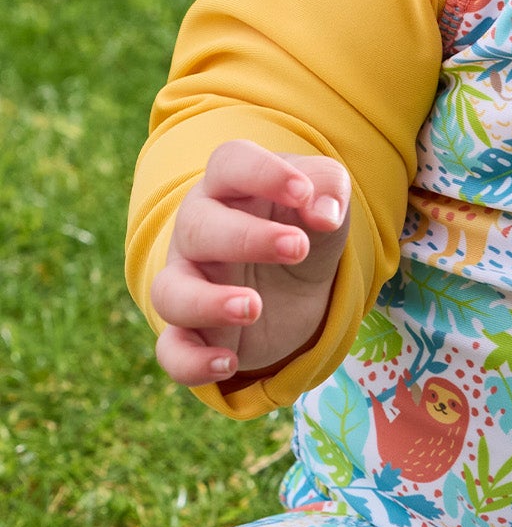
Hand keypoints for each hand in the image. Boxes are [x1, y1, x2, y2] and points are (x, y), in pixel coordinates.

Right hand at [151, 140, 350, 386]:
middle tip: (297, 247)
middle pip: (198, 227)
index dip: (262, 173)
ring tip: (254, 306)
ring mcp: (189, 282)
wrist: (294, 282)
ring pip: (170, 292)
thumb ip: (328, 190)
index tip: (303, 193)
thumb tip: (324, 213)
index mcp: (231, 187)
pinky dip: (192, 361)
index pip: (229, 163)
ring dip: (207, 302)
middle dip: (246, 237)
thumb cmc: (302, 224)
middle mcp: (198, 231)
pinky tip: (229, 362)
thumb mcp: (325, 201)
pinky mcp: (193, 332)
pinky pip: (172, 350)